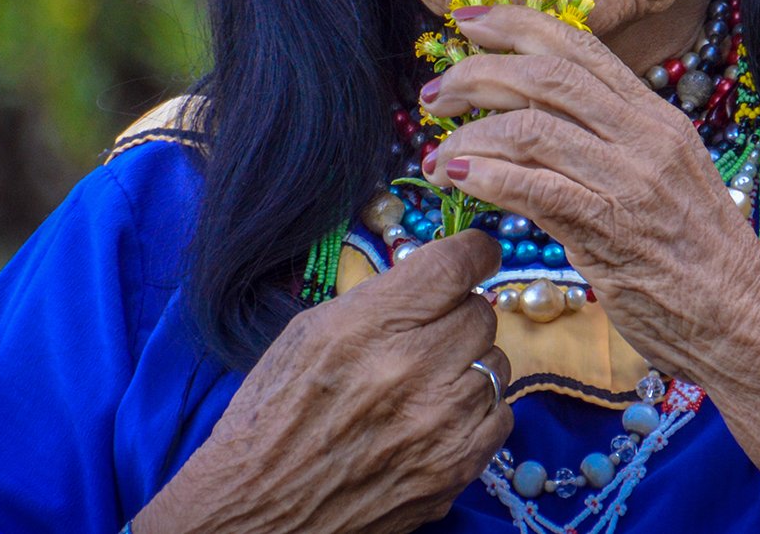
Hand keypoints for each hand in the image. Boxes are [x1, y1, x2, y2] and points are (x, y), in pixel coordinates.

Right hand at [134, 230, 511, 533]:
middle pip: (481, 311)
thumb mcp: (310, 331)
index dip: (474, 252)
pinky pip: (500, 413)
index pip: (456, 265)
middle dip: (457, 314)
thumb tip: (435, 280)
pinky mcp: (457, 466)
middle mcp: (414, 367)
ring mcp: (442, 421)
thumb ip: (380, 300)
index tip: (476, 255)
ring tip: (425, 381)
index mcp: (370, 325)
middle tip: (427, 333)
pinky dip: (476, 410)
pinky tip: (436, 417)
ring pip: (495, 360)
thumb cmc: (273, 416)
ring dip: (467, 363)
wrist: (259, 509)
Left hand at [420, 4, 759, 384]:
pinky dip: (484, 175)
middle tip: (434, 95)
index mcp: (655, 115)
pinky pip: (533, 186)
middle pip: (545, 75)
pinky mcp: (610, 229)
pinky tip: (456, 179)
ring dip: (468, 136)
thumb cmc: (699, 258)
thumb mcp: (663, 176)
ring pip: (531, 126)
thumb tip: (536, 117)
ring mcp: (628, 181)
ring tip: (436, 159)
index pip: (577, 45)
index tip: (465, 20)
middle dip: (476, 73)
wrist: (748, 322)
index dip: (514, 24)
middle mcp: (644, 136)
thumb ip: (609, 141)